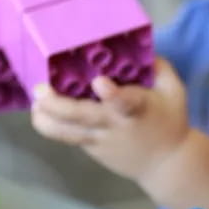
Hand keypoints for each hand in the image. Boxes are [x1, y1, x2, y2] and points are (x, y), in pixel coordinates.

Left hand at [31, 58, 189, 183]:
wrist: (166, 164)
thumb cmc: (170, 120)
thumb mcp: (173, 90)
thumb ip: (157, 66)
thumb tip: (139, 44)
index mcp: (138, 109)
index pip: (125, 102)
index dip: (112, 94)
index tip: (99, 81)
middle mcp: (115, 125)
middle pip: (84, 117)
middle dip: (59, 105)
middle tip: (40, 90)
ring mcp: (100, 139)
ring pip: (68, 133)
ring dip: (46, 119)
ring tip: (34, 103)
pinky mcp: (91, 148)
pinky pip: (68, 137)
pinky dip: (51, 125)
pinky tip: (40, 110)